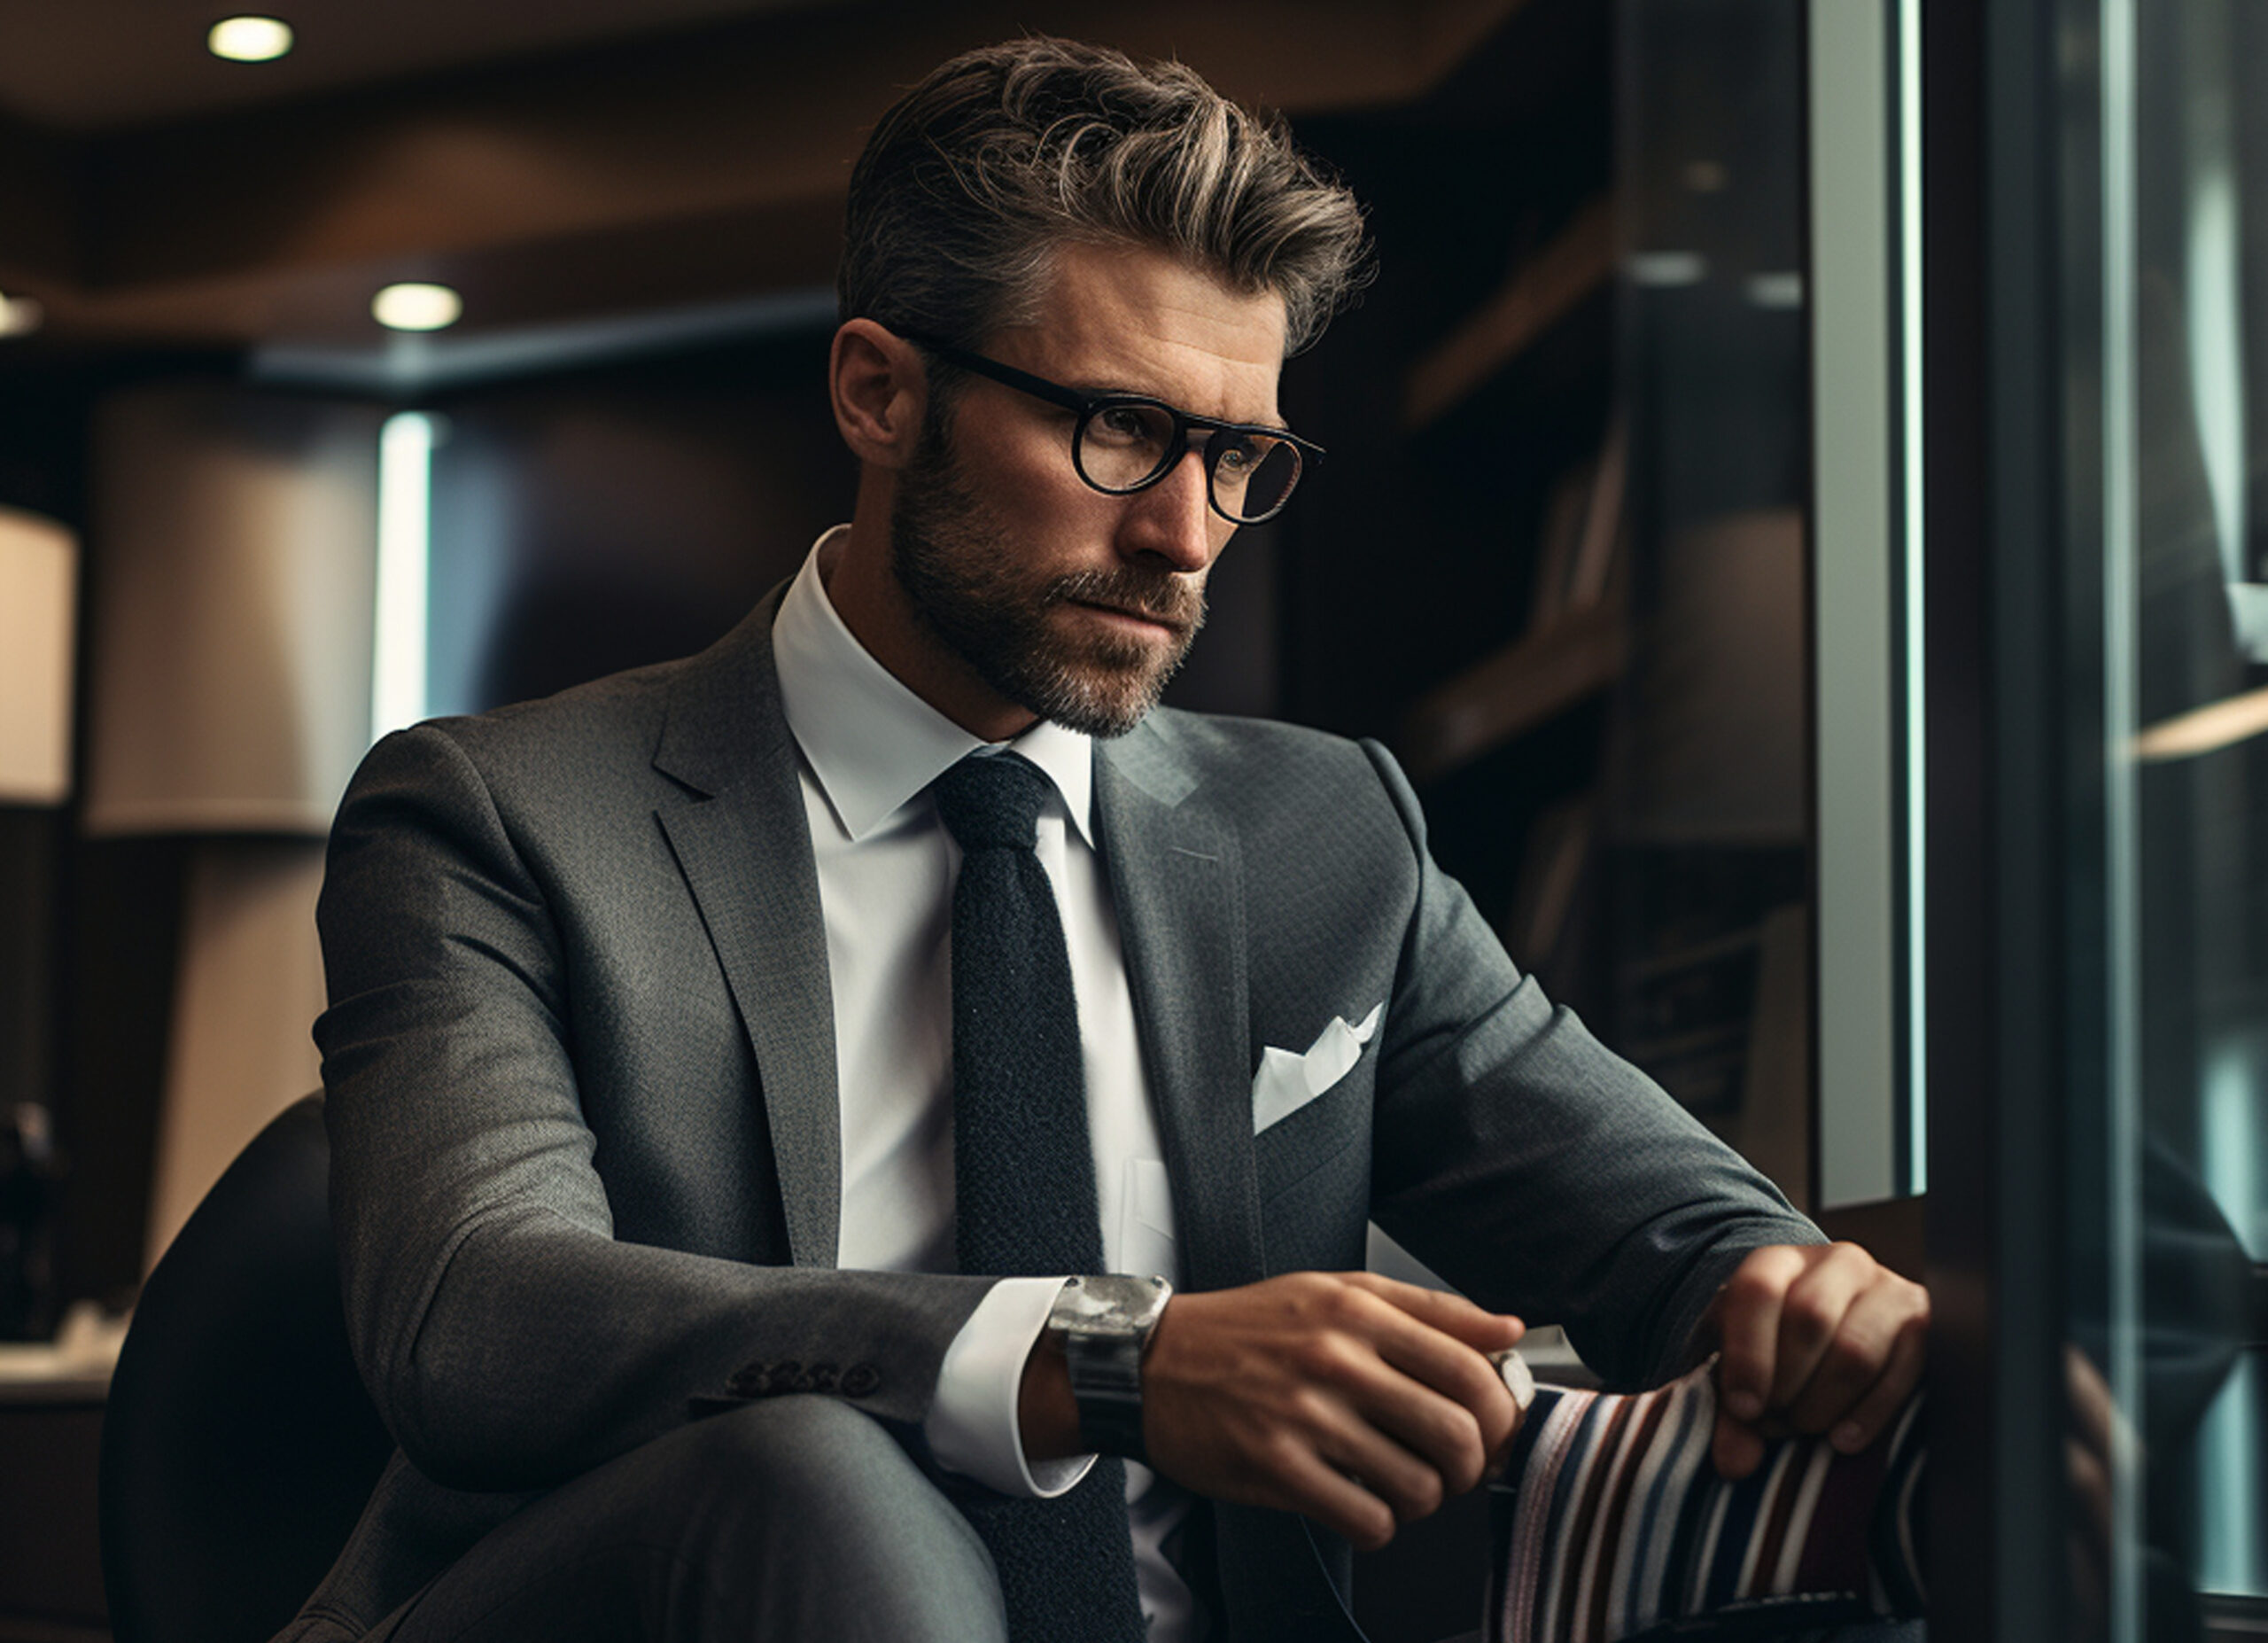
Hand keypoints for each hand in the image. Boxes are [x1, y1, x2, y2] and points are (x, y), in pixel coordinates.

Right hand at [1136, 1271, 1522, 1550]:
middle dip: (1472, 1464)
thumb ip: (1428, 1309)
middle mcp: (1335, 1358)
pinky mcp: (1276, 1468)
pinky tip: (1361, 1503)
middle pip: (1457, 1432)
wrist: (1151, 1363)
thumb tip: (1510, 1330)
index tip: (1494, 1426)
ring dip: (1425, 1499)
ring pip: (1419, 1485)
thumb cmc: (1251, 1328)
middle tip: (1454, 1465)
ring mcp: (1304, 1416)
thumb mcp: (1337, 1292)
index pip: (1470, 1366)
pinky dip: (1379, 1524)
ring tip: (1402, 1483)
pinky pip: (1368, 1519)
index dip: (1501, 1410)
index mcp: (1357, 1310)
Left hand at [1706, 1242, 1927, 1479]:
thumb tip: (1736, 1465)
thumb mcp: (1739, 1370)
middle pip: (1809, 1318)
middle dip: (1787, 1382)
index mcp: (1779, 1261)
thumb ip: (1728, 1414)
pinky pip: (1903, 1372)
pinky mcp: (1926, 1324)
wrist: (1829, 1337)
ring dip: (1824, 1402)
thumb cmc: (1773, 1352)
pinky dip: (1869, 1414)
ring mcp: (1888, 1289)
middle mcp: (1837, 1263)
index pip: (1759, 1289)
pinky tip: (1842, 1439)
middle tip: (1775, 1419)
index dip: (1748, 1353)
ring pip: (1856, 1350)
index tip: (1744, 1408)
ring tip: (1805, 1425)